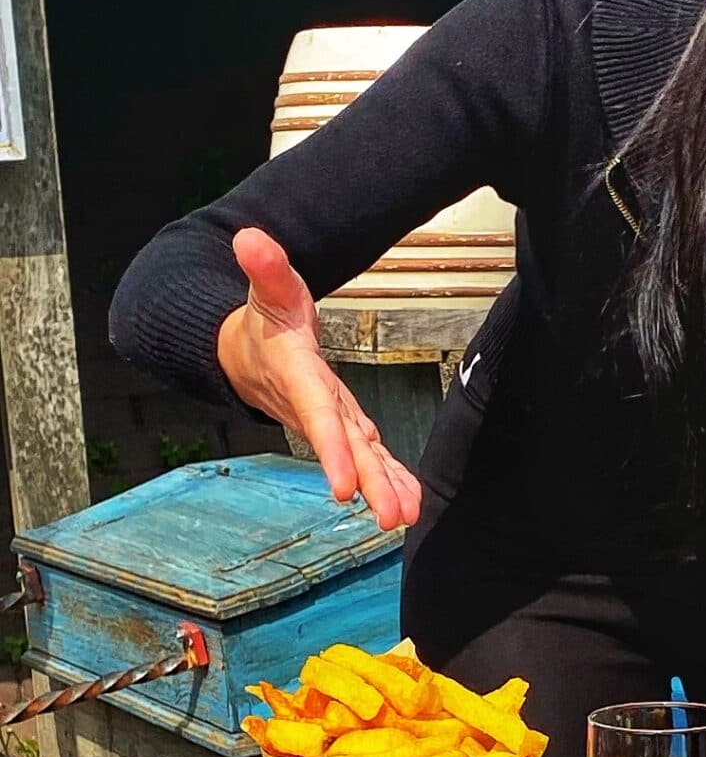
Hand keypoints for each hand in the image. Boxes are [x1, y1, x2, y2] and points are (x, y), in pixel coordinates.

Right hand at [215, 228, 421, 531]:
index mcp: (298, 377)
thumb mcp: (266, 289)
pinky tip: (411, 503)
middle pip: (345, 448)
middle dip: (369, 483)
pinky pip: (369, 453)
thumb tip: (250, 238)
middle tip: (391, 516)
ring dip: (384, 488)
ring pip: (361, 456)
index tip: (345, 489)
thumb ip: (264, 267)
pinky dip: (389, 477)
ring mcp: (332, 418)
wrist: (243, 351)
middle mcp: (315, 406)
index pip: (317, 418)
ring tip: (405, 518)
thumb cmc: (262, 320)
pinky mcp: (345, 422)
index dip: (333, 453)